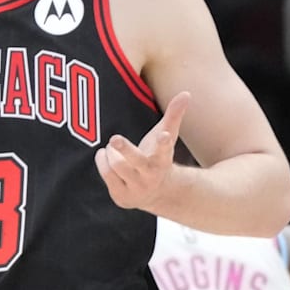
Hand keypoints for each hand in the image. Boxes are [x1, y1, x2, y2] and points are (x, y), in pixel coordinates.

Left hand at [95, 91, 189, 210]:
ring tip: (114, 148)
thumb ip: (174, 115)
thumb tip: (186, 93)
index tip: (164, 135)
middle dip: (125, 150)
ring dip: (111, 152)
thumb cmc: (158, 156)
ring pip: (116, 165)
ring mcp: (136, 188)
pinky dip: (103, 160)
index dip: (163, 143)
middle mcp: (150, 176)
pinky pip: (106, 173)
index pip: (164, 150)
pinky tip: (105, 155)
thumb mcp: (166, 136)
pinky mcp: (122, 196)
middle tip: (115, 139)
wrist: (156, 192)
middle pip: (135, 161)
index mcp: (163, 160)